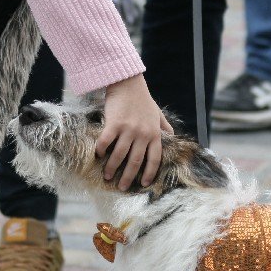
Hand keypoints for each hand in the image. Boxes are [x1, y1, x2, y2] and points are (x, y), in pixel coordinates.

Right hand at [95, 74, 173, 190]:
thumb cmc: (143, 100)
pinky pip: (106, 142)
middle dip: (129, 177)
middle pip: (136, 162)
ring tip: (107, 176)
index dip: (150, 173)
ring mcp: (128, 129)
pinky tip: (98, 155)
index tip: (145, 184)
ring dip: (112, 168)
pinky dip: (101, 150)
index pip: (154, 159)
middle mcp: (143, 134)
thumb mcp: (158, 114)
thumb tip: (172, 138)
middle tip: (122, 187)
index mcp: (154, 134)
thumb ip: (165, 127)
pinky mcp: (114, 123)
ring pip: (120, 155)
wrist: (128, 83)